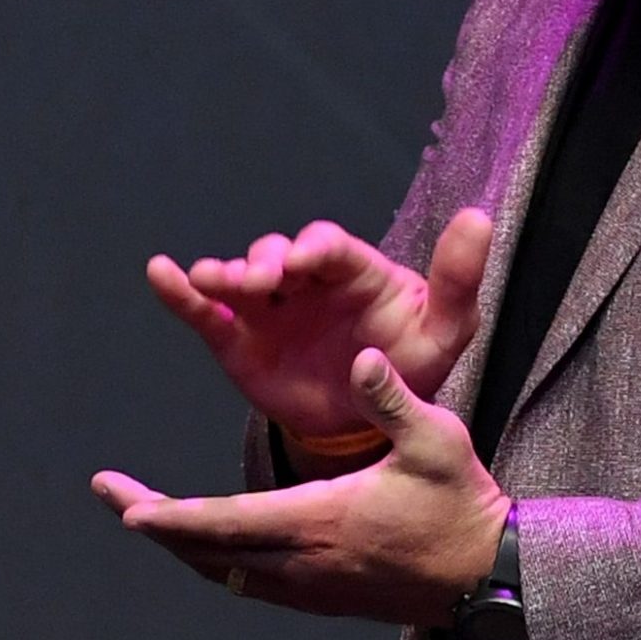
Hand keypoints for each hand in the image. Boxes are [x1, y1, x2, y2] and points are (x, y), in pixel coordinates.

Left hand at [93, 347, 509, 625]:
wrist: (487, 576)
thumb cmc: (463, 503)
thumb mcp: (438, 440)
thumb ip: (393, 400)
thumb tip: (360, 357)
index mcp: (322, 520)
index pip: (225, 523)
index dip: (170, 516)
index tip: (124, 506)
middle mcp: (304, 562)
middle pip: (207, 553)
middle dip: (155, 523)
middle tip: (113, 497)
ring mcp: (311, 587)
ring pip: (225, 574)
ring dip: (183, 545)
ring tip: (148, 516)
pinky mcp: (323, 598)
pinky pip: (251, 585)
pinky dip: (217, 562)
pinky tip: (210, 544)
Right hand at [146, 208, 491, 452]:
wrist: (369, 422)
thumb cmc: (412, 363)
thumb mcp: (446, 327)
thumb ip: (458, 278)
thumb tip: (479, 217)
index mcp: (354, 270)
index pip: (329, 246)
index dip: (314, 249)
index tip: (305, 263)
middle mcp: (305, 280)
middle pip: (277, 252)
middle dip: (267, 260)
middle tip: (265, 280)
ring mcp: (268, 307)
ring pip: (239, 276)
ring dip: (226, 273)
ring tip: (218, 281)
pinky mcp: (237, 339)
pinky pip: (203, 312)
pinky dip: (179, 293)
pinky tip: (161, 273)